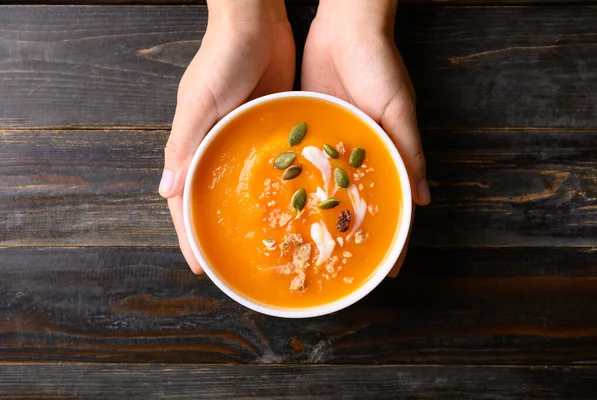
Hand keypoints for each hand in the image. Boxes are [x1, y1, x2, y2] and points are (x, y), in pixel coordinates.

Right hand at [159, 0, 294, 273]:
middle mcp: (217, 148)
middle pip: (214, 200)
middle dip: (220, 232)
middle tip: (235, 264)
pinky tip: (294, 208)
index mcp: (194, 144)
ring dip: (252, 214)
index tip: (200, 266)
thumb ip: (185, 144)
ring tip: (268, 244)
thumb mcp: (200, 103)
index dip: (189, 235)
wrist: (257, 23)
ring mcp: (245, 142)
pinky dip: (279, 188)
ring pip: (244, 188)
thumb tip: (165, 192)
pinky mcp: (272, 130)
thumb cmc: (221, 59)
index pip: (184, 200)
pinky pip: (273, 168)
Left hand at [302, 0, 427, 275]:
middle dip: (351, 235)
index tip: (387, 271)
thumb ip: (409, 151)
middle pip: (357, 204)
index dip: (393, 238)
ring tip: (308, 247)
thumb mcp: (399, 108)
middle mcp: (359, 156)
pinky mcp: (309, 131)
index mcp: (386, 154)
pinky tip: (286, 208)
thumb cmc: (380, 65)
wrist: (344, 27)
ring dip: (322, 218)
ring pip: (328, 191)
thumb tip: (425, 199)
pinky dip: (299, 188)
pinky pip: (304, 166)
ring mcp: (333, 146)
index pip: (393, 205)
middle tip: (340, 268)